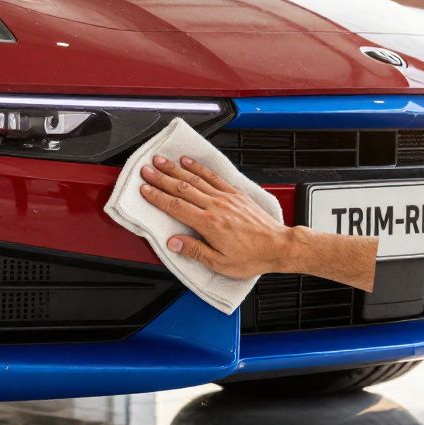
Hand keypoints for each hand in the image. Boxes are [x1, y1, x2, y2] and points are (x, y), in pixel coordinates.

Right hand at [138, 155, 292, 278]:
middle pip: (182, 188)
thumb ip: (195, 251)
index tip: (145, 190)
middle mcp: (216, 206)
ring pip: (195, 179)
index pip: (176, 206)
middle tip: (146, 170)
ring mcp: (226, 198)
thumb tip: (174, 243)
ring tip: (161, 161)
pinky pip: (213, 177)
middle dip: (161, 178)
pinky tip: (188, 162)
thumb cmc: (252, 256)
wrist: (278, 246)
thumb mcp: (220, 263)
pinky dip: (199, 168)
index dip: (157, 197)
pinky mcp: (235, 194)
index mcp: (209, 224)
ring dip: (175, 169)